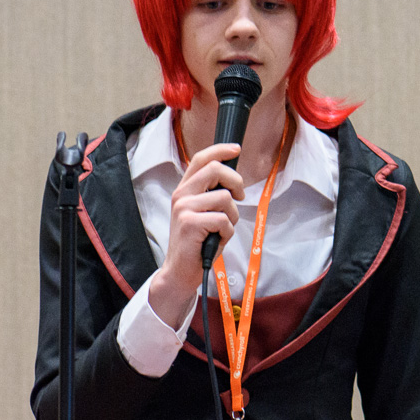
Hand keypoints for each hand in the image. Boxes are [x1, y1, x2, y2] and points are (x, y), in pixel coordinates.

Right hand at [149, 142, 242, 325]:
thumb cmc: (197, 243)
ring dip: (233, 216)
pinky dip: (227, 232)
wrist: (180, 271)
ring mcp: (184, 208)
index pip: (201, 159)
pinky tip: (217, 240)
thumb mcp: (203, 213)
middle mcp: (182, 195)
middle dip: (236, 182)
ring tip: (223, 229)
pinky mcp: (190, 223)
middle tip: (239, 196)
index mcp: (185, 190)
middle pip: (215, 170)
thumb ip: (212, 195)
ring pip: (225, 198)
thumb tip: (233, 181)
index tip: (236, 149)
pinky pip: (223, 219)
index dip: (220, 150)